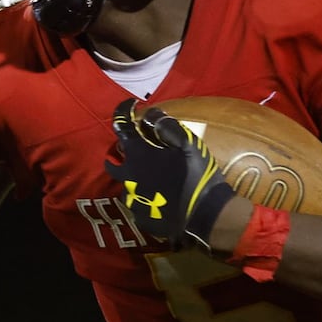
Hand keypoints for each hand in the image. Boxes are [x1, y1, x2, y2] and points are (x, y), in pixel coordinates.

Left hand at [105, 97, 236, 247]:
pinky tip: (159, 195)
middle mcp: (127, 176)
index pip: (121, 126)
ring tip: (154, 176)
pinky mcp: (138, 216)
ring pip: (126, 182)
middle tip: (142, 147)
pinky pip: (136, 201)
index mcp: (137, 155)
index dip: (123, 111)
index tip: (131, 105)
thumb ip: (166, 127)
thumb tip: (150, 114)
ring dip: (136, 175)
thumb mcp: (188, 145)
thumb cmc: (197, 176)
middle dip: (126, 150)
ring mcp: (131, 199)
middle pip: (116, 159)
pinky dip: (144, 194)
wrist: (205, 216)